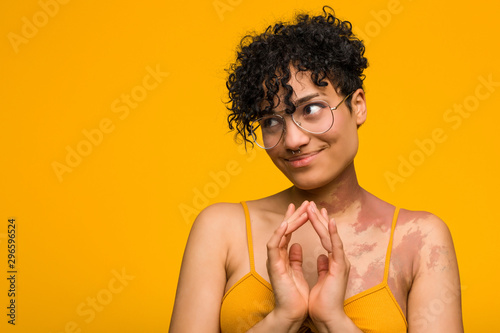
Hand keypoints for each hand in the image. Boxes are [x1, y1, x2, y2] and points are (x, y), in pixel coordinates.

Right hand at [266, 201, 309, 324]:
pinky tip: (287, 224)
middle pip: (284, 230)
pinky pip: (273, 245)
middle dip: (294, 215)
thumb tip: (296, 245)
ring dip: (289, 220)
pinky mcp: (273, 266)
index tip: (305, 208)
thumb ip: (295, 258)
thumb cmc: (295, 295)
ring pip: (279, 234)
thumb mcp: (297, 272)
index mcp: (283, 257)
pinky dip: (279, 234)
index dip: (297, 219)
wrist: (293, 312)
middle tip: (304, 202)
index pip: (289, 233)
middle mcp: (276, 256)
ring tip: (299, 209)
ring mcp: (273, 260)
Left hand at [307, 202, 350, 328]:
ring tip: (315, 208)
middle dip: (319, 218)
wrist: (327, 316)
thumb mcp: (321, 279)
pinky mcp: (340, 267)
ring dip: (322, 221)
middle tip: (311, 204)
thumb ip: (323, 266)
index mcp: (334, 261)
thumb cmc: (323, 301)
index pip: (324, 238)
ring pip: (331, 236)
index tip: (312, 212)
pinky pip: (336, 246)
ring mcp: (340, 262)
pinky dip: (332, 234)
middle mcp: (339, 259)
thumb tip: (322, 256)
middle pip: (327, 234)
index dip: (318, 224)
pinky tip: (329, 222)